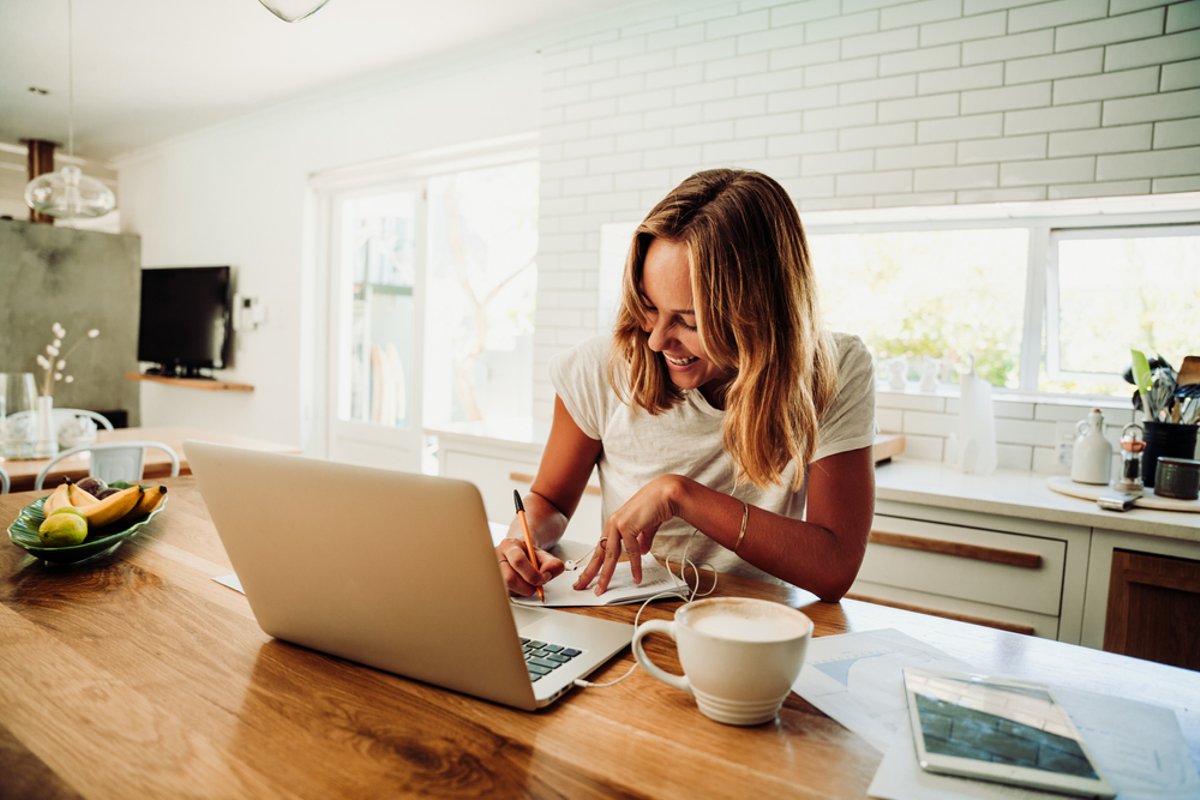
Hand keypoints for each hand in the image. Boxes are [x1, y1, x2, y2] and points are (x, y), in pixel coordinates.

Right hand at [497, 538, 563, 596]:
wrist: (518, 554)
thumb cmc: (528, 555)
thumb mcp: (543, 555)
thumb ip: (551, 563)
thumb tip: (548, 573)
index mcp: (509, 546)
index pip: (518, 560)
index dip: (533, 573)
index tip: (544, 577)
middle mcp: (497, 558)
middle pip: (509, 579)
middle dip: (528, 586)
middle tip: (536, 585)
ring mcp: (494, 572)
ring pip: (507, 589)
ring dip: (523, 591)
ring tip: (529, 585)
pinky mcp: (495, 584)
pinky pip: (506, 595)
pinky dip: (518, 594)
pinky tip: (521, 587)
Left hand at [573, 475, 680, 594]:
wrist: (665, 493)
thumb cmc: (656, 506)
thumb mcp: (646, 528)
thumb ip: (642, 540)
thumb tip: (641, 552)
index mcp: (614, 524)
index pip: (601, 547)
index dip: (594, 563)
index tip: (588, 575)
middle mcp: (613, 524)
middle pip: (598, 553)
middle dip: (589, 572)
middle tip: (581, 585)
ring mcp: (618, 524)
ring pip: (609, 555)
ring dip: (605, 574)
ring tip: (601, 588)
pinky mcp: (627, 525)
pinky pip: (631, 552)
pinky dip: (635, 566)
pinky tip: (637, 577)